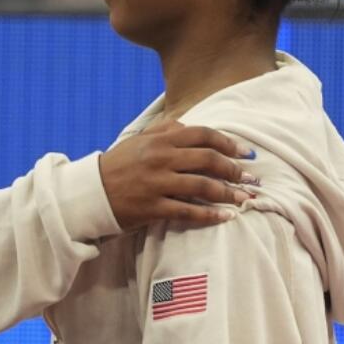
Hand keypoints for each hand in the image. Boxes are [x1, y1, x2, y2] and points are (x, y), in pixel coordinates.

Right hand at [98, 122, 256, 229]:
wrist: (91, 192)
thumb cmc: (119, 164)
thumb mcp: (139, 140)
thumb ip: (165, 129)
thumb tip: (191, 125)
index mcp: (160, 140)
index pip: (203, 135)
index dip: (228, 143)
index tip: (246, 153)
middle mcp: (161, 158)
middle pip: (208, 160)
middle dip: (235, 170)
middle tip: (251, 178)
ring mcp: (157, 183)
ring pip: (202, 186)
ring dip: (229, 193)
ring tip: (245, 199)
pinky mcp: (152, 207)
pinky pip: (187, 211)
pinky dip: (209, 215)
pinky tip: (225, 217)